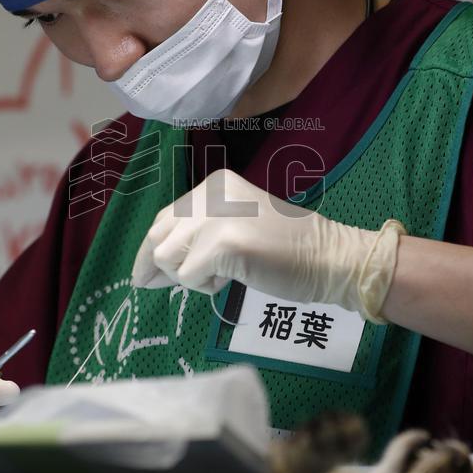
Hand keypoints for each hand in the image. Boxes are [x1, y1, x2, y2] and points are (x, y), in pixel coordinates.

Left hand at [131, 169, 404, 320]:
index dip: (148, 249)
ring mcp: (217, 216)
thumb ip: (197, 235)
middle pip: (157, 237)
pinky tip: (227, 281)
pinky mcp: (225, 242)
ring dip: (186, 278)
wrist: (329, 257)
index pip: (163, 217)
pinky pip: (188, 276)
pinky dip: (203, 287)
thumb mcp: (235, 226)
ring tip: (217, 277)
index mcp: (214, 186)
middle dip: (159, 268)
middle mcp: (211, 194)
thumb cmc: (286, 250)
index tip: (143, 276)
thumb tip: (150, 266)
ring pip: (167, 257)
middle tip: (163, 286)